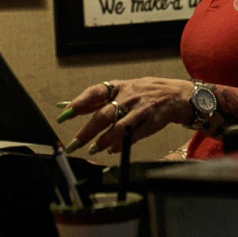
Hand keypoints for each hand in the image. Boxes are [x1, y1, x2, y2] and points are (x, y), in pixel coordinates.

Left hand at [58, 77, 192, 155]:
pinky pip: (133, 135)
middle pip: (104, 114)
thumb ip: (94, 101)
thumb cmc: (141, 93)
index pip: (94, 93)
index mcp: (118, 87)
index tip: (63, 114)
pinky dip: (120, 143)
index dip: (78, 103)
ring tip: (93, 149)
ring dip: (103, 140)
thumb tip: (66, 107)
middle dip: (87, 131)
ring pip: (119, 126)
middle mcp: (128, 96)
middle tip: (73, 144)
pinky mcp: (151, 122)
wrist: (174, 95)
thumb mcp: (119, 91)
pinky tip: (111, 149)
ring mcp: (140, 109)